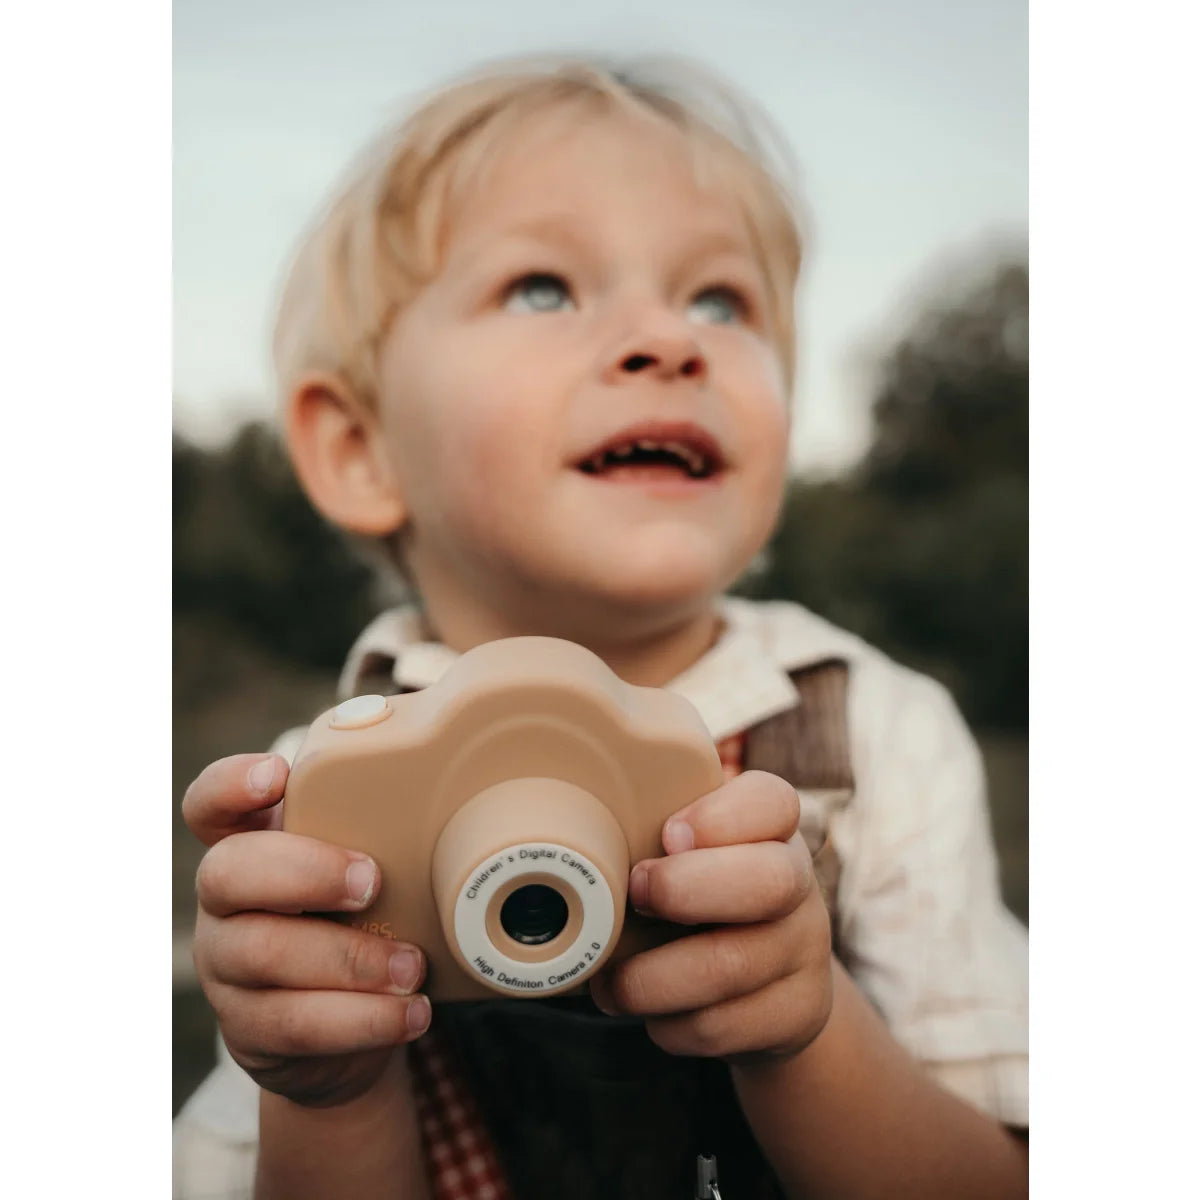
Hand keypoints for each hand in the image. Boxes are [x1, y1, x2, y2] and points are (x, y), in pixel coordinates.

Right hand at [184, 753, 431, 1107]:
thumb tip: (449, 800)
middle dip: (306, 872)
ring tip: (412, 966)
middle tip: (373, 882)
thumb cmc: (357, 922)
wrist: (343, 1030)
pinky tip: (409, 1012)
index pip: (210, 804)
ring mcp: (226, 967)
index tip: (276, 775)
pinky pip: (294, 1024)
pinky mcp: (248, 1030)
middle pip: (227, 873)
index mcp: (249, 846)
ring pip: (264, 954)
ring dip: (349, 959)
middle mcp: (224, 902)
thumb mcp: (359, 869)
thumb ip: (376, 833)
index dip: (230, 785)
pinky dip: (362, 1019)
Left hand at [588, 770, 831, 1066]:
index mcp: (770, 828)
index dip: (720, 817)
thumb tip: (561, 825)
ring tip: (611, 981)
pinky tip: (653, 1012)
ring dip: (652, 979)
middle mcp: (797, 882)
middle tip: (633, 897)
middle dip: (684, 891)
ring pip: (731, 967)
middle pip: (769, 882)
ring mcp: (804, 950)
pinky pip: (723, 1026)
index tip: (667, 835)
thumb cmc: (701, 898)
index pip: (771, 801)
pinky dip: (670, 1025)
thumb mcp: (688, 854)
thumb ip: (649, 831)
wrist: (768, 984)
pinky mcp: (797, 1013)